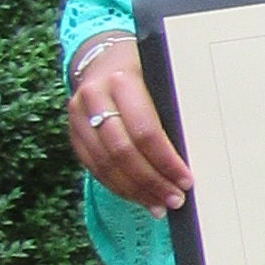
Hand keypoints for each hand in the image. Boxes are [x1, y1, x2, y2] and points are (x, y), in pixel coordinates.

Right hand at [68, 39, 189, 214]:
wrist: (105, 59)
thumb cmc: (144, 72)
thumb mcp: (160, 79)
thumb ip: (171, 109)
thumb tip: (191, 155)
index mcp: (123, 80)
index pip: (146, 131)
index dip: (166, 161)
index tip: (186, 180)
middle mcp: (94, 97)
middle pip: (123, 152)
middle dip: (151, 182)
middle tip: (174, 199)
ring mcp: (78, 116)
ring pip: (105, 164)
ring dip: (134, 191)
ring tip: (158, 205)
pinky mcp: (73, 132)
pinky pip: (94, 167)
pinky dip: (117, 186)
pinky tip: (138, 197)